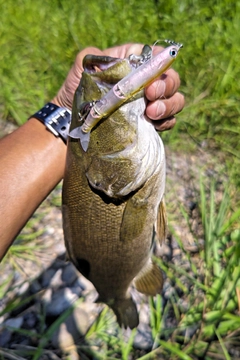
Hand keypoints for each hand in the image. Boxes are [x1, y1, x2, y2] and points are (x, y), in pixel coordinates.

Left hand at [53, 44, 184, 131]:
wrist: (71, 120)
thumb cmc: (76, 91)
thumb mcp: (82, 68)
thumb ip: (96, 57)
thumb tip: (114, 59)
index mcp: (132, 63)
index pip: (156, 57)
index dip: (160, 62)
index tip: (151, 76)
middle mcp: (144, 82)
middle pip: (170, 79)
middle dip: (165, 86)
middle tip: (151, 95)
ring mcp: (149, 103)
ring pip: (175, 100)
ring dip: (169, 105)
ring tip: (152, 113)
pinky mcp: (149, 123)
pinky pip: (169, 121)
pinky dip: (166, 122)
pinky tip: (154, 124)